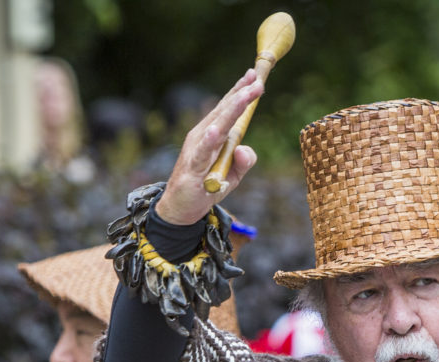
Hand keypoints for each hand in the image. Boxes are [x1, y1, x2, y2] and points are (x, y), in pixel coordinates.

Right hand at [156, 69, 263, 225]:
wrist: (181, 209)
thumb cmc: (207, 186)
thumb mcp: (233, 175)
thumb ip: (245, 161)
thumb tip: (246, 150)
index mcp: (213, 134)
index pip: (227, 108)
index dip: (240, 91)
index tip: (253, 76)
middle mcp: (202, 135)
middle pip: (224, 112)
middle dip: (241, 95)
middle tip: (257, 82)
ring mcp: (196, 149)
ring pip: (216, 126)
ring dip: (231, 110)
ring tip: (244, 96)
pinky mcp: (192, 167)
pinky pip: (202, 152)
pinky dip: (208, 141)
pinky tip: (214, 130)